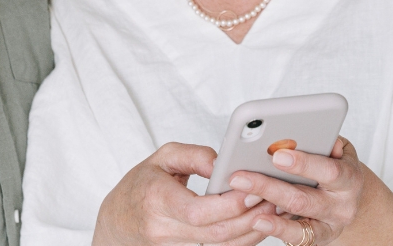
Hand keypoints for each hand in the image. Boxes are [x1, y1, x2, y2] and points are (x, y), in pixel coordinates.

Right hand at [93, 142, 271, 245]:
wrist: (117, 223)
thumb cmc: (140, 185)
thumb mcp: (161, 158)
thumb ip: (194, 156)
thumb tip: (224, 163)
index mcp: (156, 199)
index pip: (198, 211)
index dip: (230, 204)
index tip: (253, 188)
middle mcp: (164, 228)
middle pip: (217, 232)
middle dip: (251, 217)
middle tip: (274, 197)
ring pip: (223, 245)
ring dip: (253, 230)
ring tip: (274, 208)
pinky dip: (243, 238)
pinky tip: (259, 222)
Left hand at [225, 138, 392, 245]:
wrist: (350, 198)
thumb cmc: (337, 165)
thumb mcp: (338, 149)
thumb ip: (324, 140)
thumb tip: (306, 132)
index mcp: (349, 178)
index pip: (329, 170)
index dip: (304, 163)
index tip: (277, 154)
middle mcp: (341, 205)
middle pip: (302, 198)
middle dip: (269, 186)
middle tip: (242, 177)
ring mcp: (329, 224)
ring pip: (296, 217)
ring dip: (267, 206)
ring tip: (244, 197)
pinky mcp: (318, 237)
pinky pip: (296, 236)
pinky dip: (276, 228)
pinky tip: (257, 220)